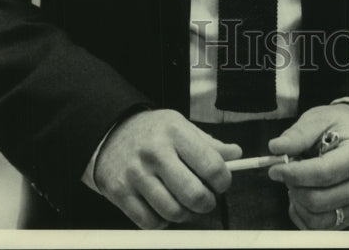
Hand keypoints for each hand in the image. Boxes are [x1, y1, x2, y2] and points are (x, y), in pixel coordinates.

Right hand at [93, 108, 241, 228]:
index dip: (223, 181)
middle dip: (207, 203)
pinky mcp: (120, 193)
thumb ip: (209, 143)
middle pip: (193, 194)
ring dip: (186, 214)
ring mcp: (136, 174)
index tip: (222, 183)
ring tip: (186, 204)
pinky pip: (150, 223)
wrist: (112, 133)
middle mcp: (154, 152)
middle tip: (207, 199)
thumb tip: (236, 154)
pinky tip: (164, 207)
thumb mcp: (181, 126)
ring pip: (173, 212)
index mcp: (174, 131)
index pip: (211, 164)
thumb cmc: (153, 131)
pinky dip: (163, 222)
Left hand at [267, 104, 348, 229]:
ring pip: (318, 219)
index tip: (276, 169)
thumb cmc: (339, 126)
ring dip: (297, 202)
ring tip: (295, 182)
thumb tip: (276, 148)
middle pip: (320, 200)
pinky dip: (302, 214)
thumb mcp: (320, 118)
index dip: (296, 174)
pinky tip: (300, 195)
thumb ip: (299, 134)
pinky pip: (319, 227)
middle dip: (294, 187)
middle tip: (285, 172)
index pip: (325, 173)